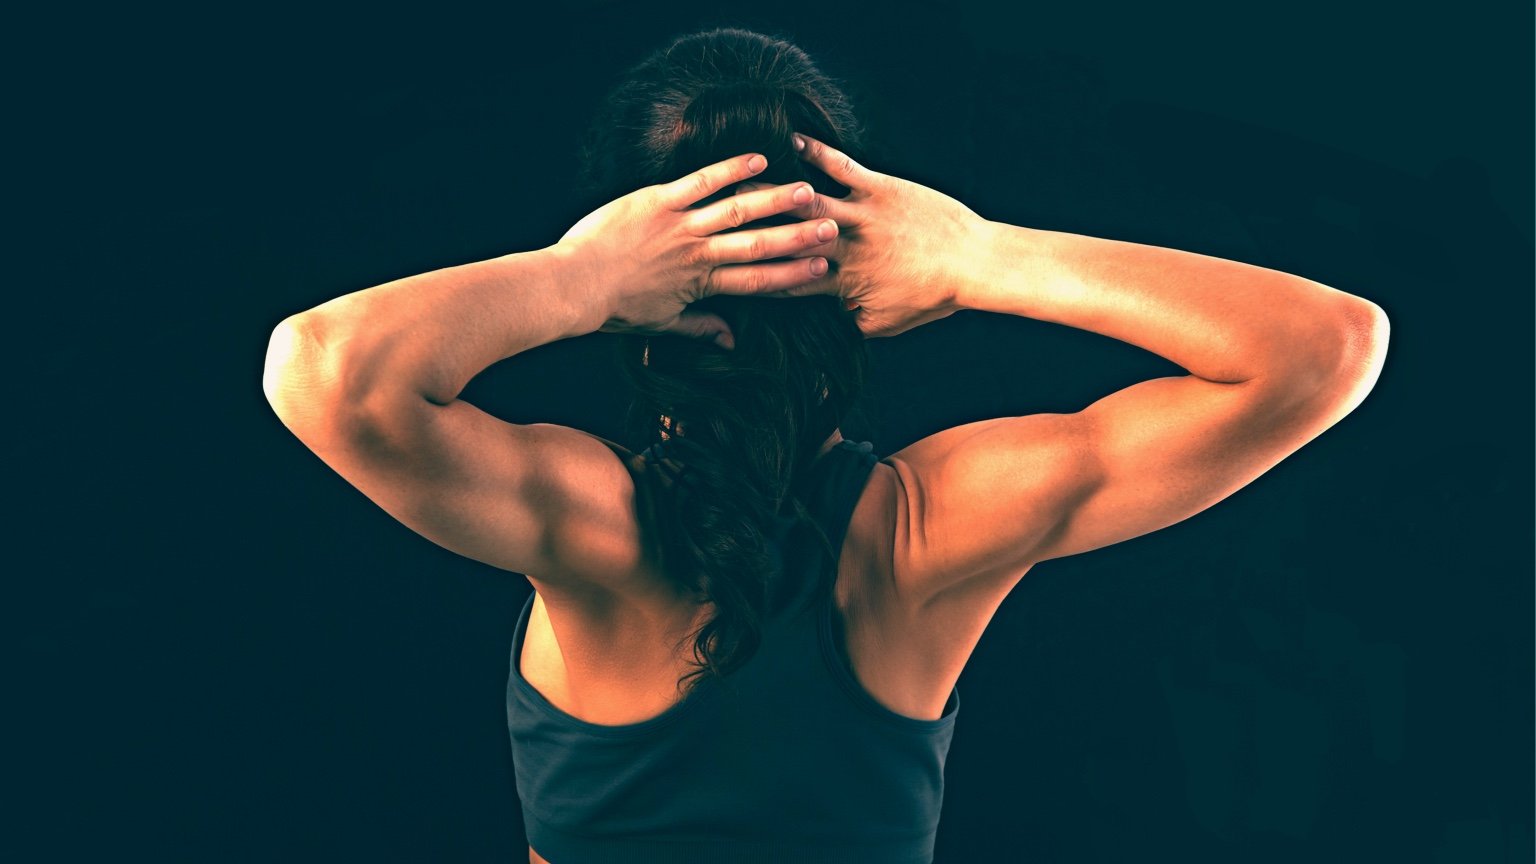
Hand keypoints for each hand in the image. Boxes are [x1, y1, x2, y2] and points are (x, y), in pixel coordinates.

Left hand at [553, 152, 837, 348]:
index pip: (758, 280)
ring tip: (807, 191)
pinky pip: (700, 181)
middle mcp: (698, 253)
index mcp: (701, 284)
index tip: (823, 269)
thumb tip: (732, 339)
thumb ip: (701, 327)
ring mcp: (680, 225)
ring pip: (737, 210)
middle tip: (832, 228)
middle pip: (758, 244)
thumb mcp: (662, 325)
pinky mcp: (658, 201)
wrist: (575, 287)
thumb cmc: (615, 309)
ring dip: (775, 200)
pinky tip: (759, 160)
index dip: (793, 275)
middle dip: (798, 237)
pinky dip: (730, 170)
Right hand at [751, 132, 990, 337]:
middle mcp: (843, 248)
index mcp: (842, 283)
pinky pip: (840, 166)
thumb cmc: (933, 297)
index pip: (787, 279)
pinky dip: (813, 152)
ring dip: (772, 188)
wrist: (974, 264)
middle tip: (716, 215)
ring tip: (739, 176)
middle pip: (786, 236)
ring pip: (806, 201)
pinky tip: (789, 140)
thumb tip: (823, 324)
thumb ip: (849, 322)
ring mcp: (860, 215)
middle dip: (751, 226)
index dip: (757, 272)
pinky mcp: (879, 188)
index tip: (730, 268)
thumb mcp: (886, 324)